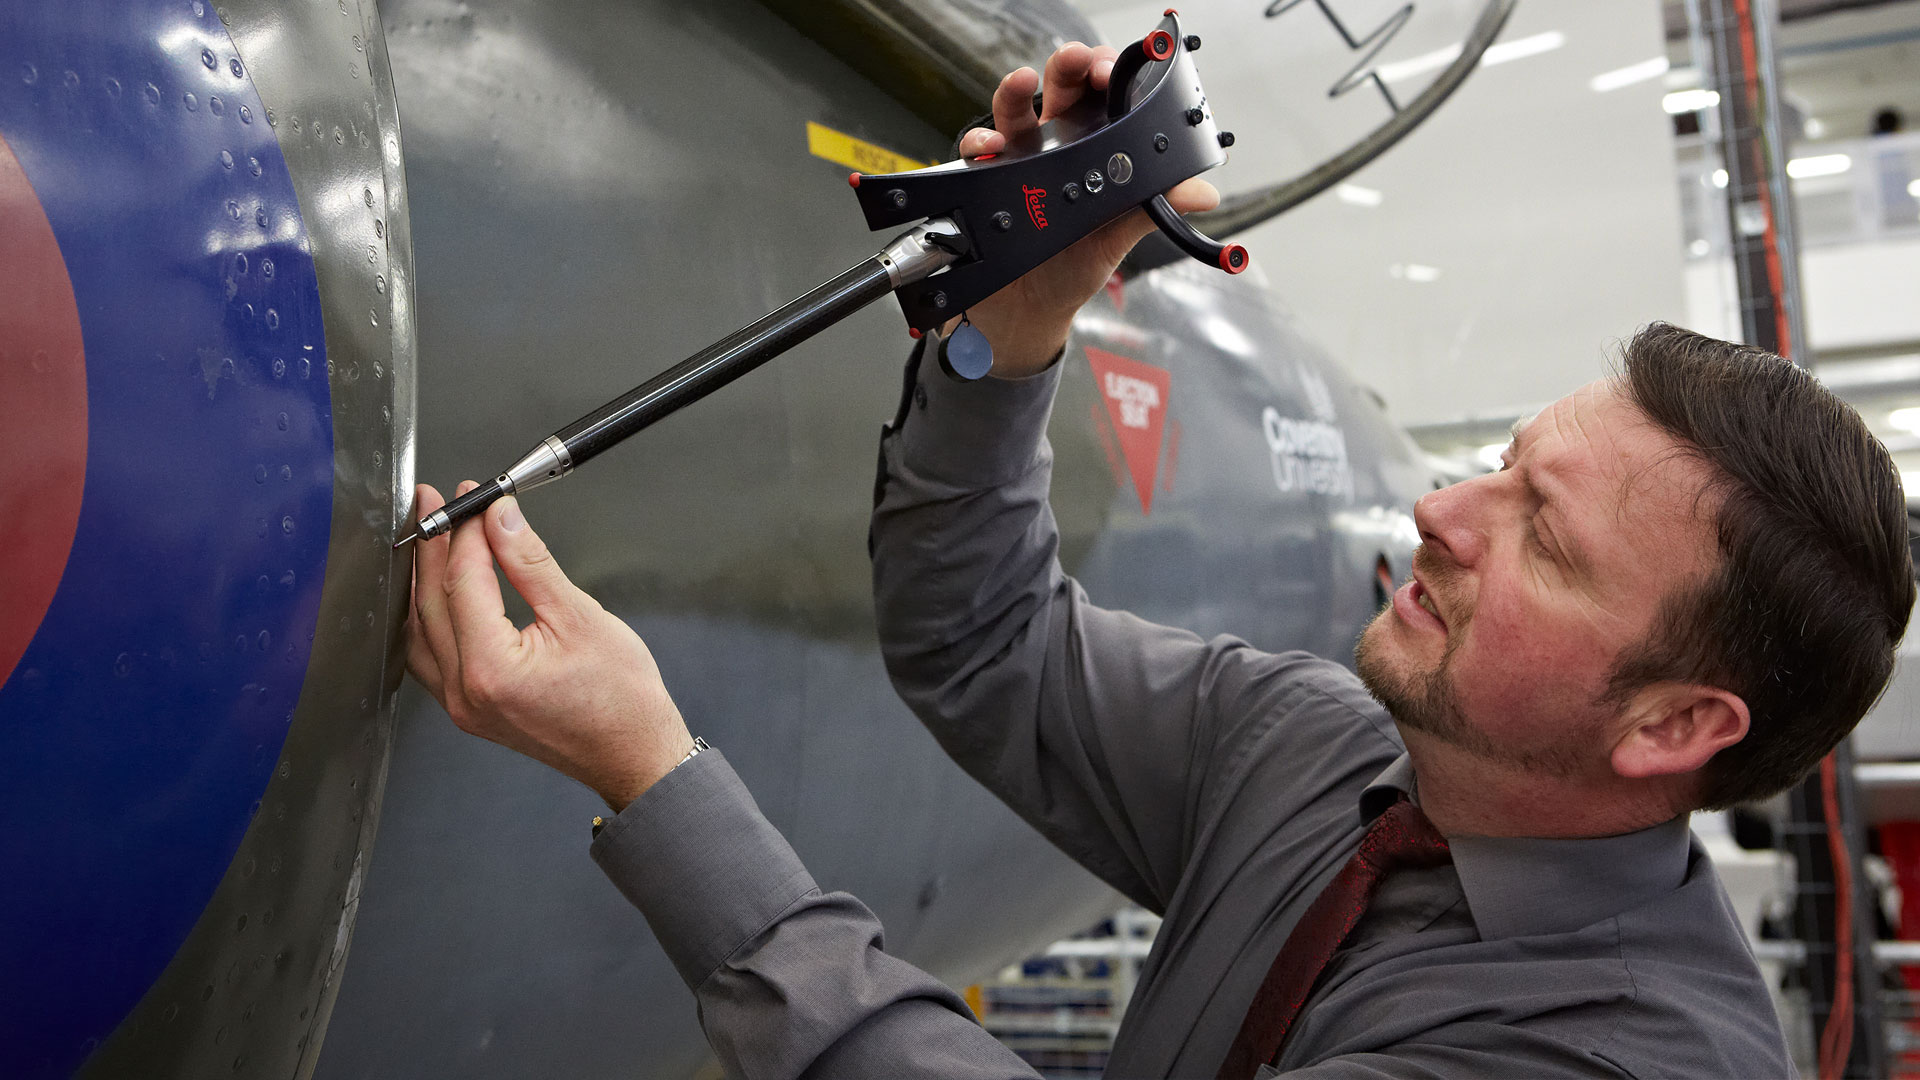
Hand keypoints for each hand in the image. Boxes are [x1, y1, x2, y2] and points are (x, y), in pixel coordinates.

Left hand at [406, 482, 693, 811]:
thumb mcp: (580, 616)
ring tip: (428, 540)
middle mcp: (466, 692)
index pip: (463, 582)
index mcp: (492, 668)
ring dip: (420, 582)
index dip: (466, 533)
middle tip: (435, 504)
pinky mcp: (468, 711)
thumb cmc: (622, 699)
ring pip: (419, 632)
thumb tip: (501, 519)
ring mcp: (462, 707)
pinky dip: (427, 619)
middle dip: (433, 547)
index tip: (475, 500)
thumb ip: (530, 563)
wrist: (634, 755)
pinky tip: (433, 595)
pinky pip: (428, 658)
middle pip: (431, 603)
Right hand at [954, 42, 1220, 376]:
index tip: (1113, 74)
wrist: (1030, 314)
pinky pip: (977, 153)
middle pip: (1058, 90)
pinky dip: (980, 143)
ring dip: (1013, 92)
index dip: (1107, 76)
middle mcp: (1054, 150)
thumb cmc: (1074, 269)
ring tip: (1020, 81)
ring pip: (1012, 112)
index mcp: (1093, 154)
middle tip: (1075, 61)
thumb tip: (1203, 193)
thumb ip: (1156, 207)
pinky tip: (991, 147)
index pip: (1102, 100)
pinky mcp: (985, 183)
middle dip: (1067, 67)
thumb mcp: (1120, 237)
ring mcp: (1017, 163)